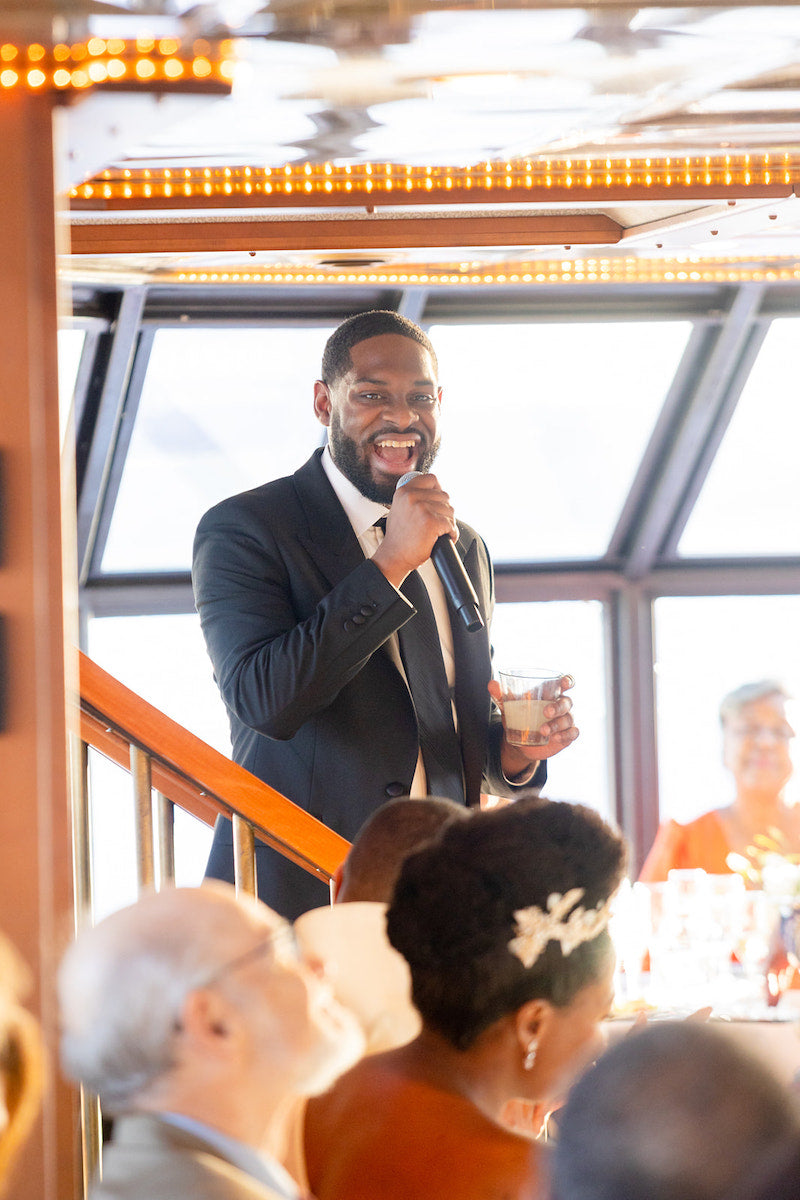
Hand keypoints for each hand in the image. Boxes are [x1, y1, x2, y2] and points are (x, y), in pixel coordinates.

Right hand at [372, 473, 456, 588]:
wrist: (394, 556)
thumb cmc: (399, 536)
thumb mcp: (400, 508)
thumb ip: (413, 497)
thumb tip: (435, 490)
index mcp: (404, 491)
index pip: (432, 479)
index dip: (438, 490)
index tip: (437, 501)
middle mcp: (412, 497)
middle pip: (444, 496)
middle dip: (444, 511)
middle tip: (437, 523)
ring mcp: (422, 509)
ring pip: (450, 511)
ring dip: (448, 523)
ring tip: (438, 532)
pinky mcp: (431, 522)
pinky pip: (451, 525)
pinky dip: (451, 533)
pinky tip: (443, 538)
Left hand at [490, 674, 578, 778]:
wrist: (520, 741)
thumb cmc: (519, 716)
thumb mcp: (510, 706)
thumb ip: (502, 695)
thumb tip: (491, 684)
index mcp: (550, 693)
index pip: (564, 683)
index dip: (568, 681)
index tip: (564, 682)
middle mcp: (561, 705)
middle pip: (566, 702)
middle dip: (557, 707)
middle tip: (545, 713)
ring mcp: (565, 720)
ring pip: (568, 718)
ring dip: (557, 724)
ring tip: (543, 731)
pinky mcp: (567, 735)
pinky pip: (572, 733)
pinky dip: (565, 735)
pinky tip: (556, 738)